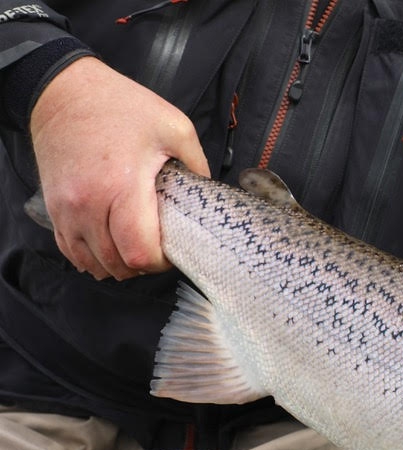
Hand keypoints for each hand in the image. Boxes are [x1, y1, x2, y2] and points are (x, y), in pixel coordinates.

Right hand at [28, 56, 209, 279]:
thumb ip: (197, 164)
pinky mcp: (53, 208)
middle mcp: (88, 204)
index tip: (172, 250)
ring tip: (135, 250)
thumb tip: (208, 193)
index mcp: (122, 187)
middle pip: (117, 264)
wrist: (62, 90)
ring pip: (92, 263)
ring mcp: (66, 209)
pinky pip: (70, 250)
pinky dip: (91, 258)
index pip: (140, 253)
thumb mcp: (174, 127)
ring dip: (117, 265)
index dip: (161, 262)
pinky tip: (108, 250)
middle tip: (158, 250)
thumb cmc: (118, 105)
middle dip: (142, 265)